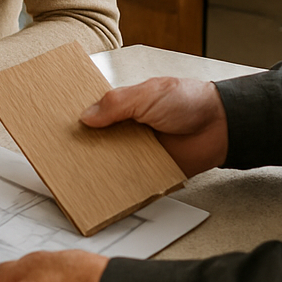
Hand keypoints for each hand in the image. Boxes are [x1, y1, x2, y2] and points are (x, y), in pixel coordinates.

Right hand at [80, 76, 227, 175]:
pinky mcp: (150, 170)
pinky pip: (131, 179)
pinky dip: (121, 183)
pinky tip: (107, 187)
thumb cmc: (189, 101)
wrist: (219, 126)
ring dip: (101, 167)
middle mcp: (129, 128)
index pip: (95, 114)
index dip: (79, 120)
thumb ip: (115, 104)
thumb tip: (87, 116)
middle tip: (66, 154)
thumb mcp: (147, 94)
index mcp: (125, 106)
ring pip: (111, 162)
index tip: (61, 127)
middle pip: (98, 141)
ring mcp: (139, 150)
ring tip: (80, 173)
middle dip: (85, 147)